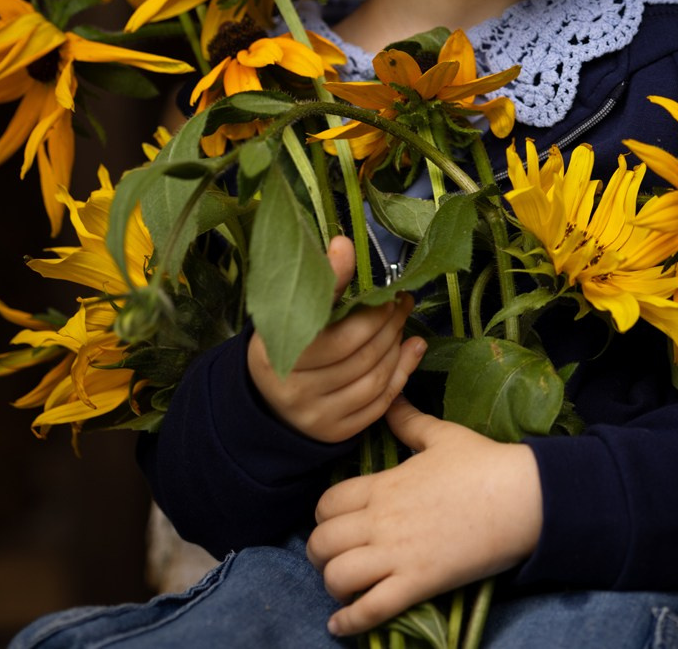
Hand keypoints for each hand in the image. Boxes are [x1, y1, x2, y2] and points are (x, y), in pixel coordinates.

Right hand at [246, 235, 425, 443]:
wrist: (268, 394)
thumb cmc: (286, 338)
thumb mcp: (291, 307)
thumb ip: (322, 279)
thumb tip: (344, 244)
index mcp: (278, 355)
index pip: (339, 338)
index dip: (372, 314)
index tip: (391, 292)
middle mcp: (295, 392)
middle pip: (361, 358)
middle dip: (390, 326)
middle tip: (403, 303)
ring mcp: (316, 416)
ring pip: (373, 382)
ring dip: (397, 348)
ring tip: (402, 323)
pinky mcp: (335, 433)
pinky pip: (378, 406)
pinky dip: (400, 376)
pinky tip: (410, 350)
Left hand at [307, 395, 543, 636]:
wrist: (520, 496)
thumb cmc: (482, 462)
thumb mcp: (441, 435)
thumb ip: (409, 421)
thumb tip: (392, 398)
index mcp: (384, 484)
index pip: (327, 503)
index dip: (322, 516)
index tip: (333, 522)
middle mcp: (381, 520)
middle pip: (322, 542)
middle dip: (319, 553)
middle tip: (334, 556)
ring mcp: (397, 554)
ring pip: (338, 576)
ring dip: (333, 584)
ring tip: (343, 586)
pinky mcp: (418, 583)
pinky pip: (371, 609)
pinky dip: (350, 621)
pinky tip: (340, 625)